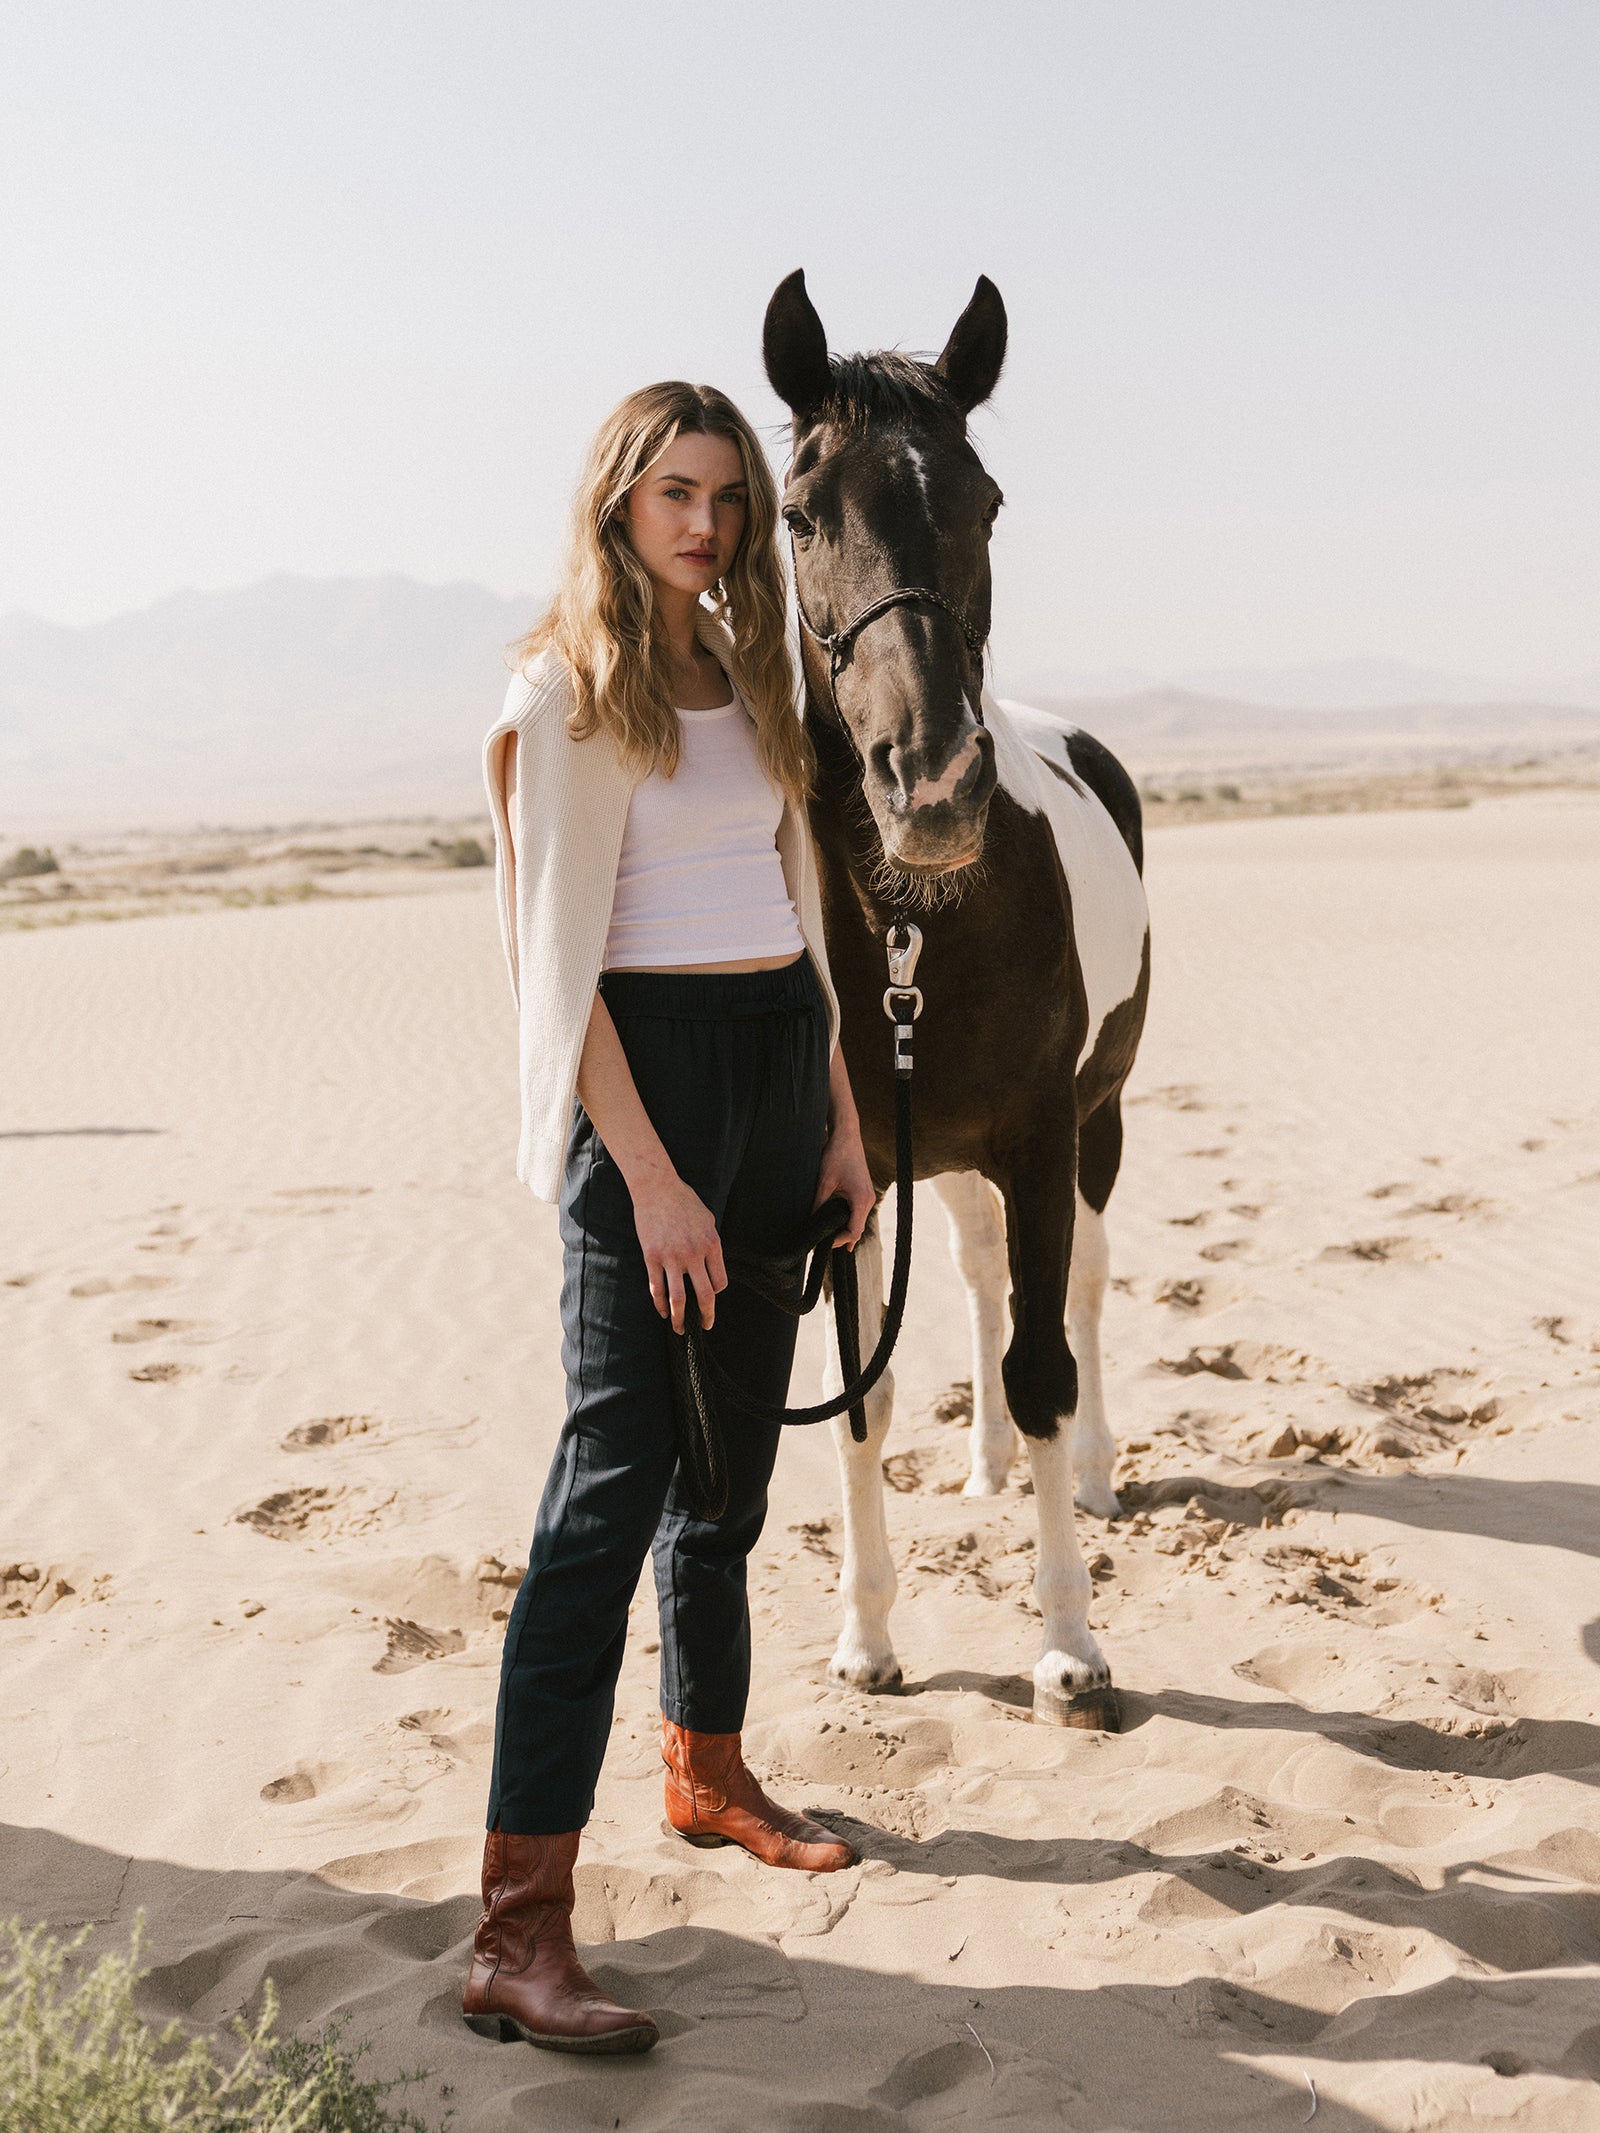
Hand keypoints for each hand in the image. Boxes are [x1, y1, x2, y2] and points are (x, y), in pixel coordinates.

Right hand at [630, 1169, 727, 1331]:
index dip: (717, 1292)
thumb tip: (712, 1263)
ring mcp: (672, 1257)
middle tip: (705, 1326)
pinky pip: (657, 1288)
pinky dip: (660, 1304)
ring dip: (680, 1319)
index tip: (711, 1294)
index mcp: (711, 1245)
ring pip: (679, 1299)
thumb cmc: (684, 1200)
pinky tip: (662, 1312)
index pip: (720, 1282)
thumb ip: (711, 1243)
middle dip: (707, 1316)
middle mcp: (694, 1254)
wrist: (657, 1187)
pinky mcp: (652, 1257)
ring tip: (680, 1329)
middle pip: (705, 1295)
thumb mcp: (708, 1219)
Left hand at [812, 1116, 876, 1249]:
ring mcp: (868, 1195)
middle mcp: (868, 1199)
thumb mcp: (824, 1181)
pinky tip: (837, 1225)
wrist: (847, 1135)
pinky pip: (858, 1212)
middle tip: (823, 1244)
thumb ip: (818, 1203)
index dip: (840, 1241)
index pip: (853, 1231)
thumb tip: (810, 1222)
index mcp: (861, 1199)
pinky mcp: (864, 1191)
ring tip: (828, 1237)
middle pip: (857, 1228)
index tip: (824, 1244)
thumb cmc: (836, 1155)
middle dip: (842, 1238)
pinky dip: (849, 1220)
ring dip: (845, 1229)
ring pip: (858, 1221)